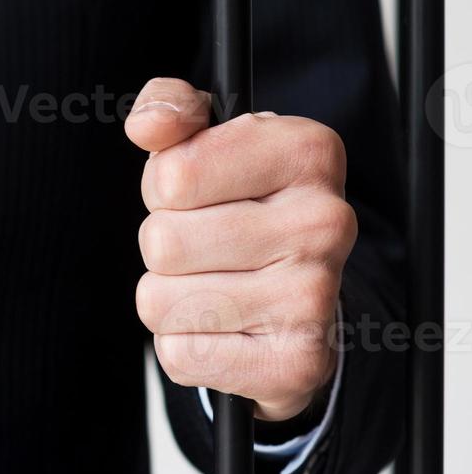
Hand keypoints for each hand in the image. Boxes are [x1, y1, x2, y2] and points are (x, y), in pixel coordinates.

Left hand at [125, 78, 353, 421]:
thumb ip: (170, 111)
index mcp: (306, 152)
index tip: (197, 192)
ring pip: (161, 301)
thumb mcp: (207, 141)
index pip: (172, 175)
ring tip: (214, 286)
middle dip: (163, 247)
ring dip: (169, 299)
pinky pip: (180, 354)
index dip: (163, 188)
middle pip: (162, 242)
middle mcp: (325, 221)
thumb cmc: (242, 208)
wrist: (299, 301)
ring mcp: (316, 296)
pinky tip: (225, 329)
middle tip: (206, 247)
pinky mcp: (296, 361)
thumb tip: (148, 125)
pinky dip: (185, 346)